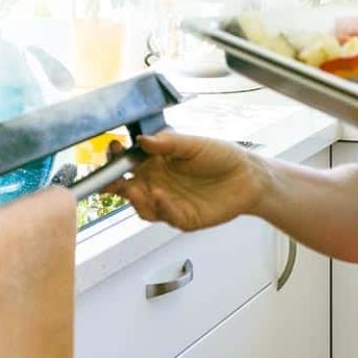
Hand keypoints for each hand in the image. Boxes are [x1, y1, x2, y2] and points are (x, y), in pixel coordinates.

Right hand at [103, 131, 267, 230]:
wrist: (247, 177)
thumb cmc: (220, 156)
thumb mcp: (193, 144)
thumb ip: (168, 143)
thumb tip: (142, 139)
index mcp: (156, 162)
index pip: (128, 162)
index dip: (116, 158)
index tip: (112, 149)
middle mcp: (157, 183)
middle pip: (127, 188)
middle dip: (115, 184)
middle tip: (110, 179)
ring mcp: (168, 203)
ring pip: (142, 206)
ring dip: (135, 199)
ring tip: (134, 189)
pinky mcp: (182, 218)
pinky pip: (166, 216)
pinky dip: (161, 207)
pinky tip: (160, 195)